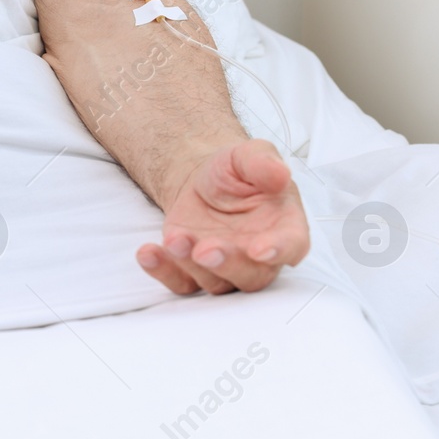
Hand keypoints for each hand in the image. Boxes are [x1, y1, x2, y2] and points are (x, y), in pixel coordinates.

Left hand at [135, 139, 310, 294]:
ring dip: (190, 264)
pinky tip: (147, 253)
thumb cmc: (236, 172)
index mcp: (284, 226)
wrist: (201, 179)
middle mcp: (259, 255)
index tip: (260, 249)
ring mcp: (226, 267)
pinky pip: (181, 283)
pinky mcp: (193, 270)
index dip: (279, 250)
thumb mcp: (249, 155)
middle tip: (205, 249)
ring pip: (214, 281)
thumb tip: (280, 174)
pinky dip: (163, 271)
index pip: (291, 246)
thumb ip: (264, 163)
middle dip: (227, 264)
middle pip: (250, 275)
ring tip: (174, 238)